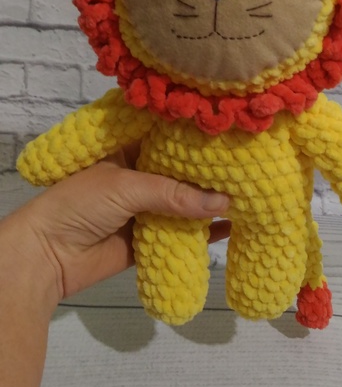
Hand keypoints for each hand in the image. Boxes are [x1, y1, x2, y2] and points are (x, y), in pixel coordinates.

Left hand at [3, 143, 229, 314]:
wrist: (46, 255)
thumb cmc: (79, 204)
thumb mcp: (125, 187)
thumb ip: (174, 194)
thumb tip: (224, 203)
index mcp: (127, 149)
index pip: (167, 137)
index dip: (196, 135)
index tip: (231, 131)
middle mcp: (139, 175)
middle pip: (181, 171)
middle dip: (210, 172)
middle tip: (250, 166)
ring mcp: (144, 207)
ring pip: (184, 203)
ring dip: (211, 203)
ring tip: (250, 195)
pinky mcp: (148, 238)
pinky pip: (180, 233)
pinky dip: (203, 233)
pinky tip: (230, 228)